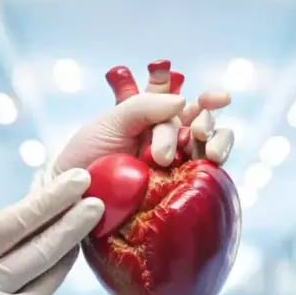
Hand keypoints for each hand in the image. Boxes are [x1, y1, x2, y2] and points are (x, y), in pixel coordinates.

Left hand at [46, 61, 234, 179]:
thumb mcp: (110, 122)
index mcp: (155, 119)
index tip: (221, 98)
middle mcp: (170, 141)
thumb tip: (182, 101)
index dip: (209, 99)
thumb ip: (144, 106)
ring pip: (210, 148)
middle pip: (202, 124)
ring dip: (218, 143)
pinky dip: (213, 169)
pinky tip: (209, 165)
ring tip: (208, 152)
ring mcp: (176, 168)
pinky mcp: (178, 192)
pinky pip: (205, 179)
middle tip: (196, 132)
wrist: (73, 196)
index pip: (188, 104)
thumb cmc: (86, 155)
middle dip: (206, 122)